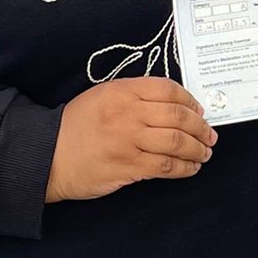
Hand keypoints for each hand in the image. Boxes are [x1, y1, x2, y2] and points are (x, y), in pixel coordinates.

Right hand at [45, 77, 217, 202]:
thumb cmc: (76, 126)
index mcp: (122, 91)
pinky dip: (184, 168)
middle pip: (178, 116)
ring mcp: (128, 140)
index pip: (167, 89)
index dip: (190, 100)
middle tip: (210, 135)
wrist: (47, 155)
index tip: (199, 111)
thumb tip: (174, 107)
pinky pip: (166, 166)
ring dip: (197, 149)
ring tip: (204, 153)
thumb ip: (134, 97)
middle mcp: (128, 112)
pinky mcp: (128, 166)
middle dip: (201, 127)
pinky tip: (190, 168)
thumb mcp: (102, 97)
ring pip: (176, 142)